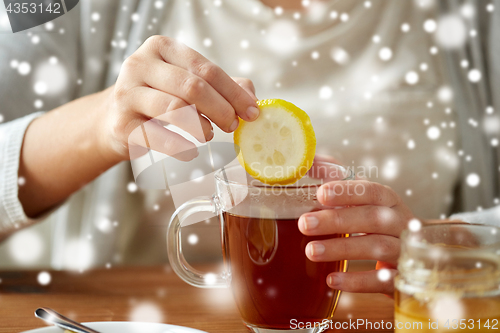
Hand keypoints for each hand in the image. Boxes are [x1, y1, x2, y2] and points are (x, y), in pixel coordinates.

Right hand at [100, 35, 258, 160]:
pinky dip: (182, 148)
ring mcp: (127, 94)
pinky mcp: (121, 125)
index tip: (252, 112)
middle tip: (233, 126)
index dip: (233, 93)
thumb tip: (251, 97)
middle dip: (221, 109)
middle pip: (192, 87)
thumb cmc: (158, 98)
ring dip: (201, 126)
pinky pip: (159, 137)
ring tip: (209, 134)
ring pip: (175, 109)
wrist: (113, 119)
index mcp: (161, 48)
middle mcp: (140, 65)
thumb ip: (221, 86)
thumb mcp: (187, 83)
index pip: (206, 69)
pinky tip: (191, 151)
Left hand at [298, 180, 414, 295]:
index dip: (346, 192)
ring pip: (376, 247)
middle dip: (336, 220)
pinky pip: (381, 280)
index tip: (320, 193)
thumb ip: (336, 177)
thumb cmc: (377, 219)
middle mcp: (400, 223)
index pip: (371, 191)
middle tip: (304, 224)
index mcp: (389, 201)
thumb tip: (307, 161)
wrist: (418, 255)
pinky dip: (356, 281)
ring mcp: (403, 251)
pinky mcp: (401, 278)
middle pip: (371, 219)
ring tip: (311, 251)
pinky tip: (331, 279)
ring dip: (342, 249)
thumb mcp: (362, 197)